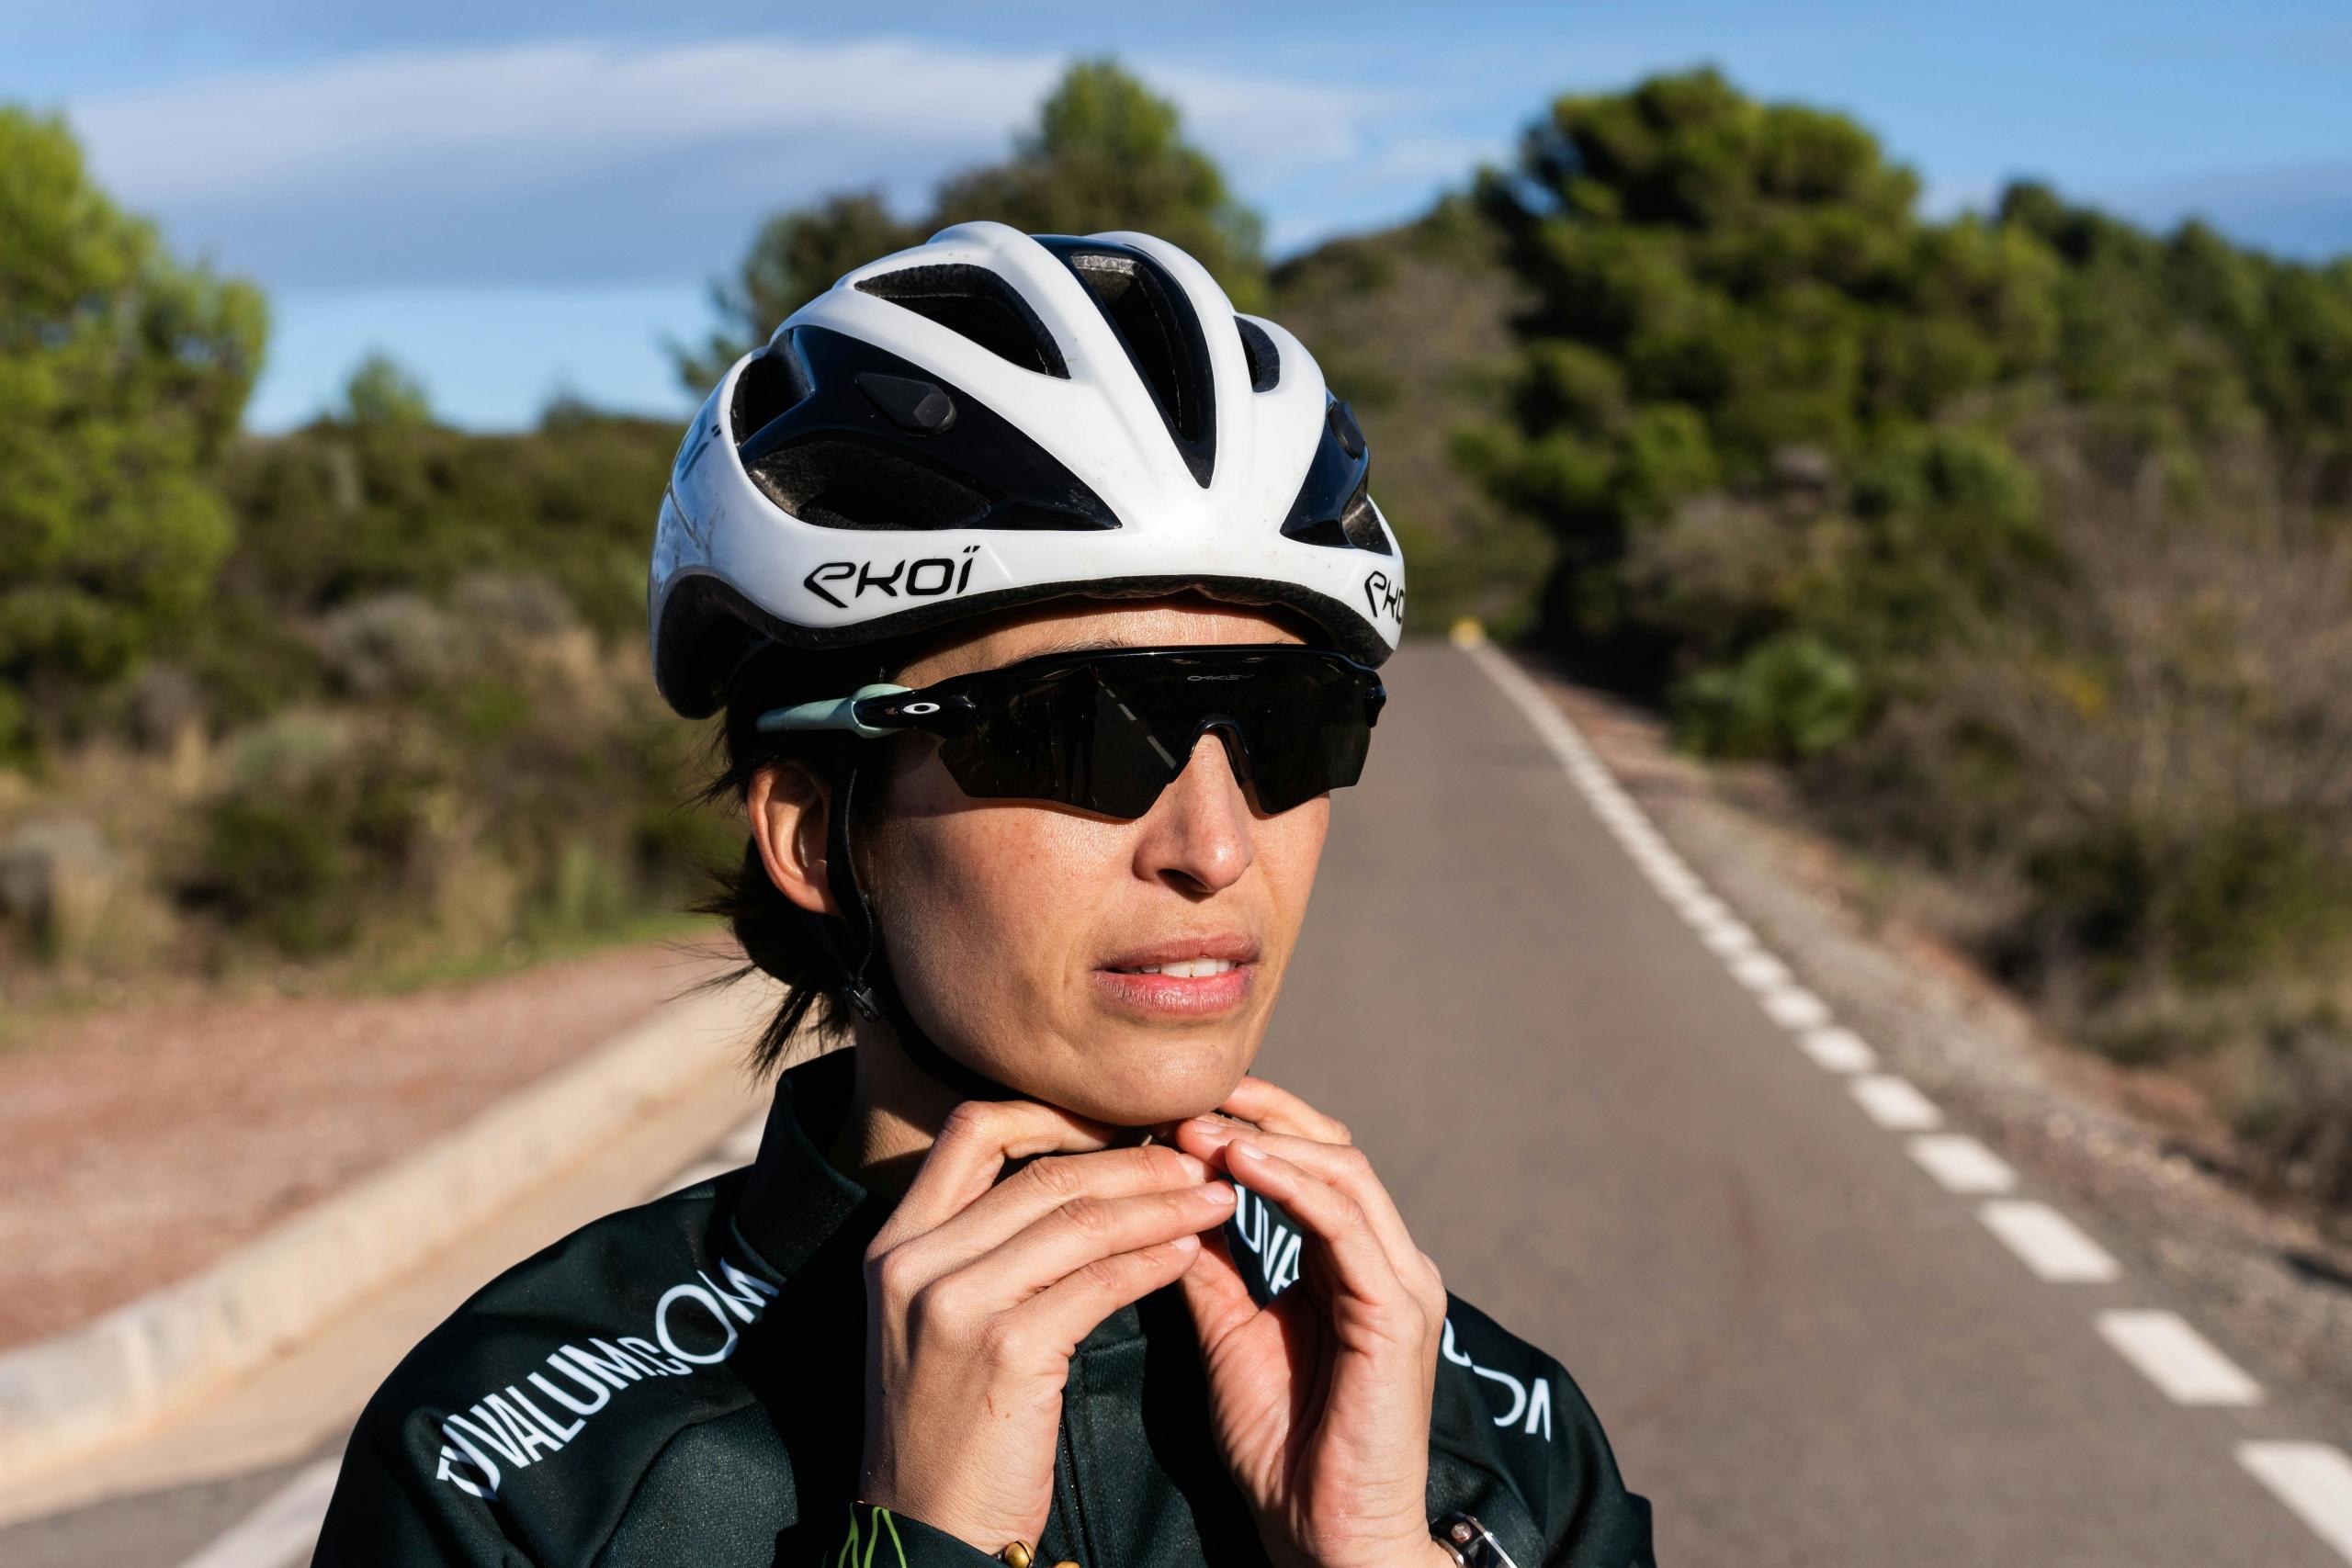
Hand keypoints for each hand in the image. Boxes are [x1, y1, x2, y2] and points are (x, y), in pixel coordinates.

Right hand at [858, 1099, 1238, 1552]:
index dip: (1055, 1113)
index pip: (974, 1130)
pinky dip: (1154, 1259)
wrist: (927, 1532)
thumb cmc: (950, 1427)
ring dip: (1161, 1203)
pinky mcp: (1005, 1351)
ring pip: (1080, 1219)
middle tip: (1196, 1159)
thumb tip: (1076, 1176)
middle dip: (1133, 1158)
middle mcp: (913, 1261)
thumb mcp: (939, 1320)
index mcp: (895, 1243)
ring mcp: (954, 1305)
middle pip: (1042, 1170)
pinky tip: (1191, 1254)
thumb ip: (981, 1247)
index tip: (1123, 1123)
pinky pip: (1100, 1282)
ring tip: (1215, 1199)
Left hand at [1172, 1079, 1450, 1567]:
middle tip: (1185, 1094)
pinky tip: (1237, 1165)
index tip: (1172, 1108)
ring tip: (1198, 1126)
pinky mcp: (1398, 1314)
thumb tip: (1167, 1194)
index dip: (1246, 1125)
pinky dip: (1292, 1186)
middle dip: (1260, 1113)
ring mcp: (1400, 1283)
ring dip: (1268, 1141)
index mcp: (1351, 1264)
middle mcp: (1386, 1261)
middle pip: (1333, 1149)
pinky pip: (1347, 1226)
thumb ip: (1208, 1264)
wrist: (1326, 1537)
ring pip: (1345, 1172)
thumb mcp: (1227, 1333)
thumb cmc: (1283, 1449)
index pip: (1309, 1162)